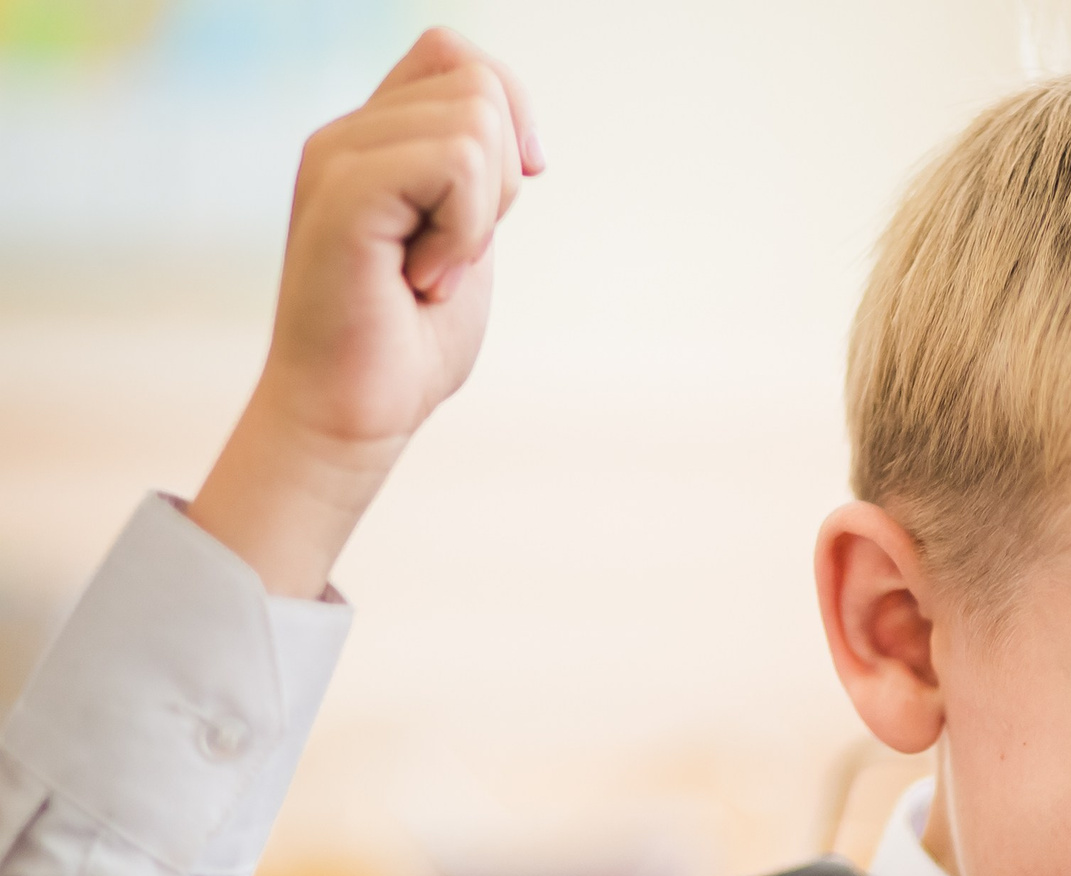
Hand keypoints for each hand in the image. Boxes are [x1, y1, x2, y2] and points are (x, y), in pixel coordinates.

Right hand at [191, 29, 541, 597]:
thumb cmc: (408, 343)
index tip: (518, 186)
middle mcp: (346, 134)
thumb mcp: (463, 240)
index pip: (455, 55)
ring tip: (433, 270)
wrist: (353, 415)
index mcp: (371, 139)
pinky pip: (456, 162)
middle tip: (455, 255)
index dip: (509, 108)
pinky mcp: (343, 191)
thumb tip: (523, 137)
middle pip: (477, 83)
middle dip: (502, 179)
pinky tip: (424, 278)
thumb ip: (477, 179)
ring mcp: (338, 156)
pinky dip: (467, 231)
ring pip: (475, 120)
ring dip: (482, 214)